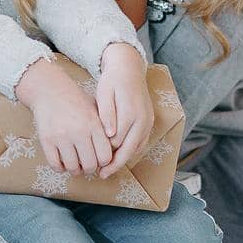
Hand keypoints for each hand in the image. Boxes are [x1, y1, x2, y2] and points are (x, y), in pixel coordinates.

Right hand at [15, 57, 114, 176]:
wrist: (49, 90)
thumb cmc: (75, 101)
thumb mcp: (95, 109)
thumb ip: (105, 128)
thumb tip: (115, 152)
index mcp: (93, 124)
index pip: (105, 157)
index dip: (104, 162)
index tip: (99, 159)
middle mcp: (78, 131)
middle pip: (90, 165)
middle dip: (90, 168)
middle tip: (87, 164)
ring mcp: (61, 137)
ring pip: (72, 168)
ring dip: (75, 170)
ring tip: (75, 163)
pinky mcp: (46, 140)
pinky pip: (55, 164)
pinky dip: (60, 167)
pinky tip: (63, 161)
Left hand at [94, 42, 153, 176]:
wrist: (129, 68)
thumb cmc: (113, 80)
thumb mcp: (105, 94)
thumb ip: (107, 114)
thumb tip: (109, 135)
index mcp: (131, 113)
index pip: (117, 142)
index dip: (105, 154)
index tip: (93, 162)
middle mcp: (143, 120)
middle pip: (129, 149)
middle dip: (115, 164)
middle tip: (101, 175)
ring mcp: (148, 121)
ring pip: (137, 148)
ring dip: (124, 160)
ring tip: (108, 169)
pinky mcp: (149, 121)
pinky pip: (141, 142)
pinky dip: (130, 151)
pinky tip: (119, 156)